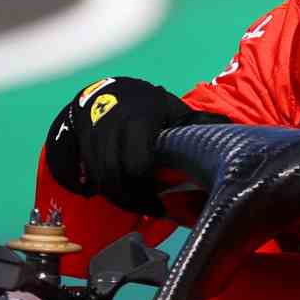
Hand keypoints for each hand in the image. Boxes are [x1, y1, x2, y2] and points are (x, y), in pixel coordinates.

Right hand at [44, 77, 226, 215]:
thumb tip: (230, 128)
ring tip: (133, 204)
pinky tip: (103, 193)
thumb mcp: (173, 109)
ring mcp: (86, 130)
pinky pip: (72, 172)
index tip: (159, 204)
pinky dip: (86, 187)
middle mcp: (108, 123)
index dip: (147, 190)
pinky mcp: (69, 137)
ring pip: (95, 176)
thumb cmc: (147, 106)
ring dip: (113, 196)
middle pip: (113, 175)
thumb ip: (197, 122)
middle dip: (130, 199)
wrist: (107, 89)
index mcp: (138, 118)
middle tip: (148, 210)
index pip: (138, 164)